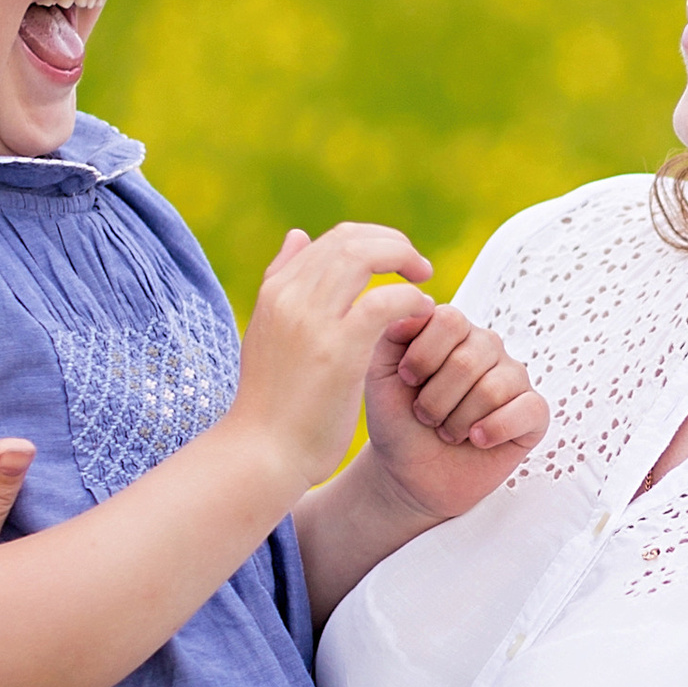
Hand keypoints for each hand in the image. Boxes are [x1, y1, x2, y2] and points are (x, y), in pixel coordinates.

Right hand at [231, 222, 435, 494]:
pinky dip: (410, 299)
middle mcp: (290, 297)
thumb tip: (298, 234)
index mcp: (275, 292)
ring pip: (366, 256)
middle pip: (350, 239)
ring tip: (424, 283)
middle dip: (394, 244)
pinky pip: (384, 301)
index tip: (396, 262)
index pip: (330, 240)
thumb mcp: (268, 333)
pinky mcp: (339, 350)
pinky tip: (421, 313)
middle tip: (419, 267)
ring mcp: (312, 321)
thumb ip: (282, 281)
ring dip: (404, 261)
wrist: (263, 453)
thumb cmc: (273, 403)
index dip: (372, 242)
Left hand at [359, 300, 547, 525]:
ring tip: (447, 431)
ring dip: (458, 421)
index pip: (450, 320)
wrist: (408, 473)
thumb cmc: (396, 420)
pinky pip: (528, 409)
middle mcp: (488, 347)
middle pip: (469, 359)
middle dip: (436, 399)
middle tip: (425, 416)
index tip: (407, 381)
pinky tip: (476, 440)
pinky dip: (495, 429)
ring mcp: (514, 378)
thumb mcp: (379, 374)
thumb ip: (391, 333)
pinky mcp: (534, 413)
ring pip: (493, 389)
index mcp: (453, 331)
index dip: (423, 356)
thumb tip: (421, 304)